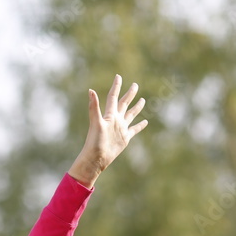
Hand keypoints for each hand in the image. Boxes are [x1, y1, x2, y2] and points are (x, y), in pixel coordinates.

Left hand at [68, 74, 147, 188]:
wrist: (96, 159)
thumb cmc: (94, 142)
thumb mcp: (95, 122)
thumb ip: (94, 106)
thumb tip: (90, 90)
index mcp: (109, 115)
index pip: (113, 97)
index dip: (116, 87)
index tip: (118, 76)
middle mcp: (115, 120)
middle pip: (124, 104)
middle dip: (129, 94)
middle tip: (135, 85)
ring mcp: (120, 129)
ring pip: (131, 115)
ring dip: (136, 107)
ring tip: (142, 100)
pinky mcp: (124, 138)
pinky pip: (134, 130)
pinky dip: (140, 125)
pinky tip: (145, 122)